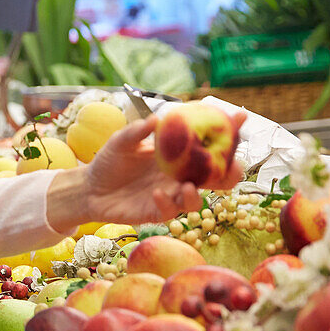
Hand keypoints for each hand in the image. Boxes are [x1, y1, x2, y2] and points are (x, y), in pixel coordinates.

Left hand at [81, 112, 246, 225]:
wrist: (88, 188)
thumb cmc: (109, 162)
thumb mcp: (121, 142)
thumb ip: (137, 131)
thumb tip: (156, 119)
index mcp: (177, 156)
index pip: (207, 145)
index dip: (227, 132)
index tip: (240, 118)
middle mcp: (178, 176)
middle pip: (215, 178)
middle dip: (230, 173)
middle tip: (231, 167)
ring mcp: (169, 196)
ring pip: (196, 199)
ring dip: (196, 194)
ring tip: (187, 185)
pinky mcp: (155, 212)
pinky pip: (169, 211)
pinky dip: (166, 203)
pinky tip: (156, 193)